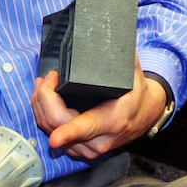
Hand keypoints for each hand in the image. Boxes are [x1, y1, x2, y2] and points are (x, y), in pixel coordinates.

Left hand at [31, 54, 167, 158]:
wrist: (147, 112)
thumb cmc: (136, 90)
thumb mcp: (131, 72)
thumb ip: (117, 55)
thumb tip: (104, 36)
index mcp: (113, 121)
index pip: (86, 128)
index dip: (68, 133)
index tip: (55, 138)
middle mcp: (100, 140)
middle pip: (57, 124)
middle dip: (44, 97)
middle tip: (47, 76)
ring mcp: (88, 149)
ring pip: (49, 128)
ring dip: (40, 104)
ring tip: (43, 83)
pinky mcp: (78, 150)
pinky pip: (50, 131)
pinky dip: (43, 113)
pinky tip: (44, 98)